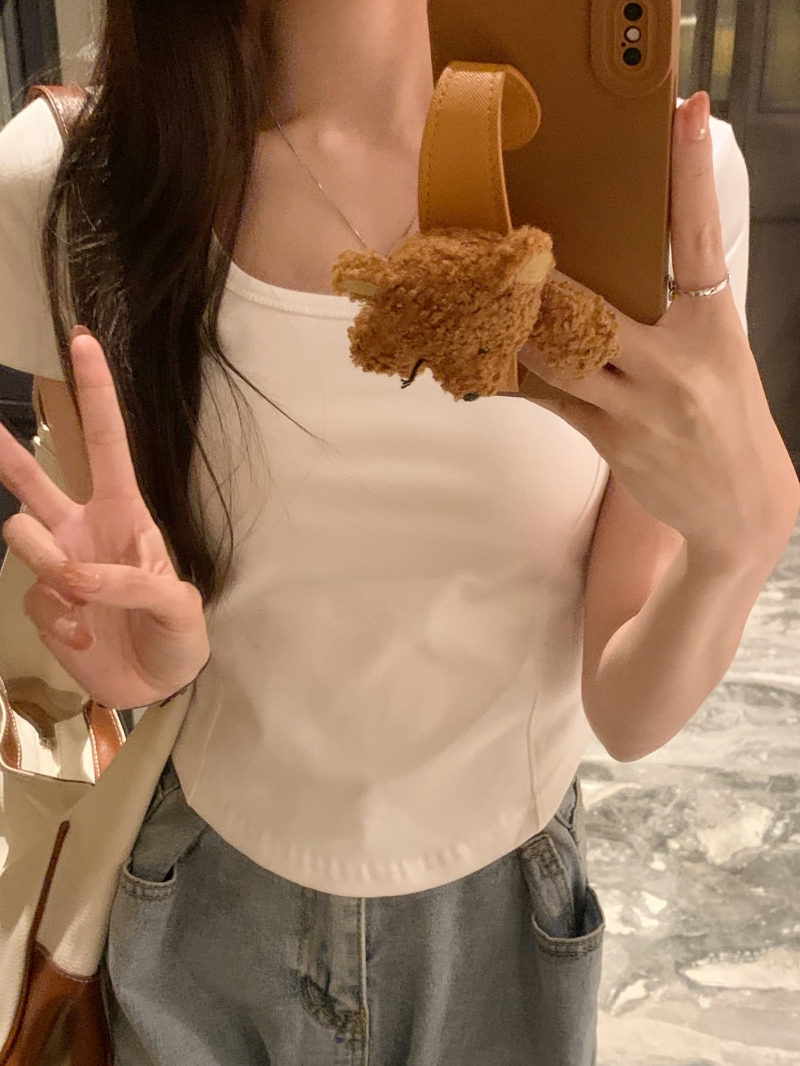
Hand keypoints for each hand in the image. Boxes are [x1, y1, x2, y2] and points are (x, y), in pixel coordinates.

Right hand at [0, 328, 209, 708]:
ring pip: (24, 538)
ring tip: (85, 605)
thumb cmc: (178, 636)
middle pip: (34, 479)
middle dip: (7, 452)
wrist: (157, 687)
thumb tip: (74, 576)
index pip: (107, 444)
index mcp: (126, 514)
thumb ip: (134, 584)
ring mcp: (59, 565)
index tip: (84, 343)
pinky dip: (59, 624)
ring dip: (51, 569)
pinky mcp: (43, 604)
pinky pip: (34, 598)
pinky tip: (84, 639)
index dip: (96, 395)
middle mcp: (84, 530)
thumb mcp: (178, 607)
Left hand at [518, 92, 799, 570]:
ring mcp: (640, 403)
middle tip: (507, 241)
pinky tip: (486, 361)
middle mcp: (677, 360)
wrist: (739, 504)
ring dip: (517, 325)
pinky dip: (517, 376)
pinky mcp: (610, 437)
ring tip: (479, 297)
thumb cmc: (725, 413)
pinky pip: (551, 398)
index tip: (683, 113)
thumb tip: (623, 262)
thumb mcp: (720, 350)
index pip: (702, 236)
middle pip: (598, 300)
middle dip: (547, 275)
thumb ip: (679, 307)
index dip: (691, 172)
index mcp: (714, 324)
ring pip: (561, 352)